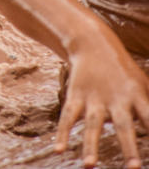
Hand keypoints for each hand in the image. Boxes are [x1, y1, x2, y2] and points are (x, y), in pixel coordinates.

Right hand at [56, 38, 148, 167]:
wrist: (92, 42)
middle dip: (129, 146)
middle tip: (134, 168)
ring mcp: (94, 97)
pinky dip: (62, 133)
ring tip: (89, 166)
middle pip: (123, 124)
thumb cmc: (123, 71)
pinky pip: (68, 116)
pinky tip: (59, 150)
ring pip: (93, 123)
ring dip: (91, 145)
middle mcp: (116, 97)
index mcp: (136, 95)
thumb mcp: (142, 83)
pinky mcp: (76, 96)